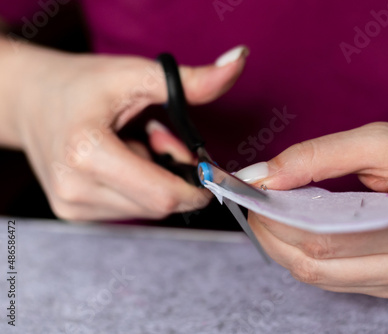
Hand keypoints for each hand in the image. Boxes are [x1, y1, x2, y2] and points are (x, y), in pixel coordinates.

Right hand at [4, 40, 248, 219]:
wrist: (31, 99)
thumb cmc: (82, 83)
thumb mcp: (137, 75)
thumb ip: (192, 80)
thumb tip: (237, 63)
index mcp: (87, 152)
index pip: (164, 195)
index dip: (195, 183)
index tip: (201, 159)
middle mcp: (75, 188)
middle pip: (160, 204)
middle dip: (175, 175)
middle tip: (159, 137)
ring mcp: (72, 205)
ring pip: (147, 209)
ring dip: (156, 181)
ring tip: (134, 145)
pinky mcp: (72, 212)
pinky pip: (129, 209)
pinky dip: (138, 189)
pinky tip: (121, 162)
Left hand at [237, 122, 387, 297]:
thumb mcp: (383, 140)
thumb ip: (320, 156)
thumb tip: (267, 175)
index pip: (324, 238)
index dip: (277, 219)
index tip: (254, 194)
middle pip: (314, 266)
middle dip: (272, 236)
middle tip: (258, 204)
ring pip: (319, 279)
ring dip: (285, 248)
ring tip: (275, 215)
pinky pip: (335, 280)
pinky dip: (308, 256)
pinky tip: (302, 231)